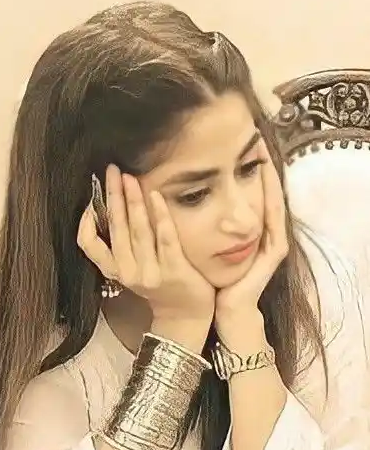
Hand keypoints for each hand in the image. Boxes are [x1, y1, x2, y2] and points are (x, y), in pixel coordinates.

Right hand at [77, 164, 214, 323]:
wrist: (186, 317)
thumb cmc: (161, 289)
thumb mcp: (134, 272)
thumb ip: (123, 249)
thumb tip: (115, 210)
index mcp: (116, 272)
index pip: (89, 246)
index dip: (86, 221)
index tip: (91, 198)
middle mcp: (130, 273)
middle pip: (116, 228)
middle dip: (113, 196)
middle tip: (111, 170)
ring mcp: (152, 273)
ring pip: (138, 231)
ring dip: (133, 201)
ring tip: (130, 177)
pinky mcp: (174, 270)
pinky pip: (166, 238)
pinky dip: (160, 215)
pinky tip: (156, 195)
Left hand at [215, 144, 288, 331]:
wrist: (225, 310)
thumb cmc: (211, 280)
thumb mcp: (205, 244)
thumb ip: (199, 223)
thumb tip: (175, 195)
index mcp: (250, 232)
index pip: (252, 194)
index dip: (249, 170)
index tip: (241, 145)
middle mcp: (264, 234)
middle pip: (266, 193)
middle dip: (262, 167)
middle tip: (257, 138)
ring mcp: (273, 241)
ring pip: (273, 201)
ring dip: (269, 178)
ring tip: (264, 153)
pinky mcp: (274, 251)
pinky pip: (275, 219)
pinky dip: (270, 199)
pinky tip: (266, 180)